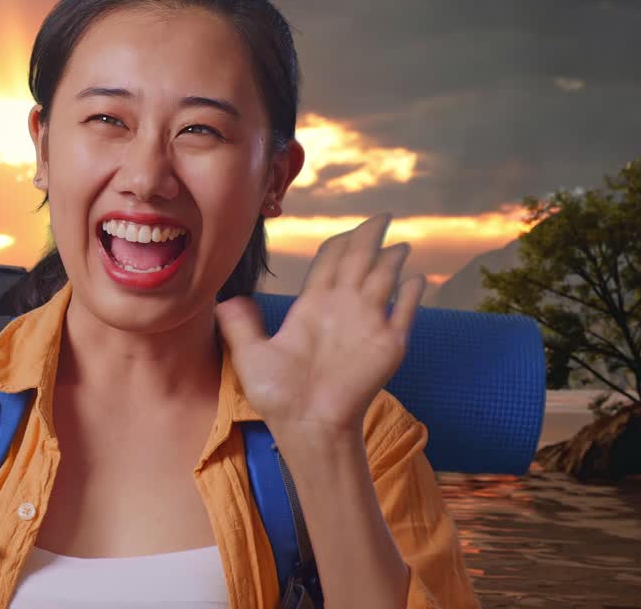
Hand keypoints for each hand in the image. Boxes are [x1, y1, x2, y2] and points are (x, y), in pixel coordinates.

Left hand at [215, 213, 423, 436]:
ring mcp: (367, 324)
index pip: (330, 262)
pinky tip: (416, 278)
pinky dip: (412, 294)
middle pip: (359, 261)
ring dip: (392, 259)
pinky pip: (404, 312)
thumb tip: (224, 298)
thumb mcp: (249, 354)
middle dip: (370, 237)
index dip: (341, 242)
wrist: (305, 424)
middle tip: (382, 216)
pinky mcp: (388, 344)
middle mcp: (342, 308)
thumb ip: (239, 324)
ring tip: (400, 244)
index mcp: (313, 306)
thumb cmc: (277, 395)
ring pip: (384, 280)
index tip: (351, 227)